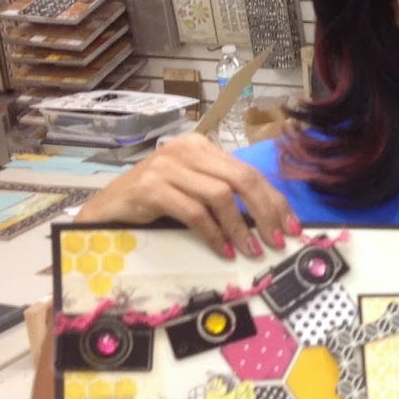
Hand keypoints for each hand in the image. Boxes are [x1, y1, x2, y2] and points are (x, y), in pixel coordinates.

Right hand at [75, 134, 295, 259]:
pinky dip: (214, 234)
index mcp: (202, 147)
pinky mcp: (150, 188)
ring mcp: (166, 167)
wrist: (105, 209)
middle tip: (277, 241)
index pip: (249, 172)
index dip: (275, 201)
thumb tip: (269, 222)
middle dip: (266, 212)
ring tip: (251, 250)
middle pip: (242, 179)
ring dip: (241, 228)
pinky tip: (223, 250)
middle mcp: (186, 150)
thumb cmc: (155, 203)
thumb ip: (225, 197)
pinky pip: (194, 213)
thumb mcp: (194, 192)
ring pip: (220, 196)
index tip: (292, 226)